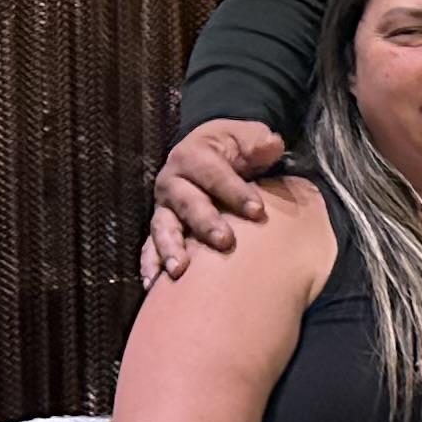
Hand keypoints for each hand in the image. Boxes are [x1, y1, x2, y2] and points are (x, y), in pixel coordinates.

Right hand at [143, 119, 288, 287]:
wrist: (210, 154)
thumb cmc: (233, 148)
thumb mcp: (246, 136)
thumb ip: (258, 142)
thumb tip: (272, 144)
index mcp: (192, 156)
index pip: (213, 174)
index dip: (234, 191)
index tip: (258, 211)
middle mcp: (172, 182)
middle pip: (187, 203)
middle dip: (205, 222)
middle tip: (225, 242)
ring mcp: (164, 207)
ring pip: (163, 228)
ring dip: (170, 249)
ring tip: (180, 271)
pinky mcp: (161, 228)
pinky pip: (150, 247)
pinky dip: (150, 264)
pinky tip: (154, 285)